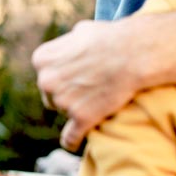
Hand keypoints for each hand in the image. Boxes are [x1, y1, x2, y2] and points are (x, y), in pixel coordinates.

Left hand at [32, 10, 175, 149]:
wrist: (133, 53)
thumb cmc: (111, 38)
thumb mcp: (81, 30)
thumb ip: (68, 42)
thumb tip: (69, 43)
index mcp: (42, 58)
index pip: (46, 74)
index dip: (62, 77)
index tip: (76, 77)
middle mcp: (46, 80)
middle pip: (51, 96)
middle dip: (66, 94)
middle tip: (88, 90)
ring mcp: (62, 101)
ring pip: (63, 113)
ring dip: (76, 110)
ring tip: (96, 101)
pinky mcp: (80, 117)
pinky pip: (69, 137)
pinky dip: (71, 142)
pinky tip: (73, 145)